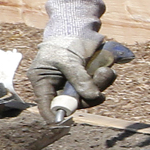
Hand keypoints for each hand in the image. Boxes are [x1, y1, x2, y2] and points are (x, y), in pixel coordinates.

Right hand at [26, 0, 115, 120]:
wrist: (78, 27)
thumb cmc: (65, 41)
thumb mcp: (68, 59)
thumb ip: (79, 78)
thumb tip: (92, 97)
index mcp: (43, 80)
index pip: (46, 103)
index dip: (53, 113)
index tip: (61, 121)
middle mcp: (58, 85)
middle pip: (73, 103)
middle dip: (88, 97)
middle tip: (100, 88)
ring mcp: (74, 83)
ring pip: (90, 95)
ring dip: (100, 85)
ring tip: (105, 70)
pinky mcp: (89, 79)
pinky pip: (99, 85)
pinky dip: (105, 78)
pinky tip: (106, 66)